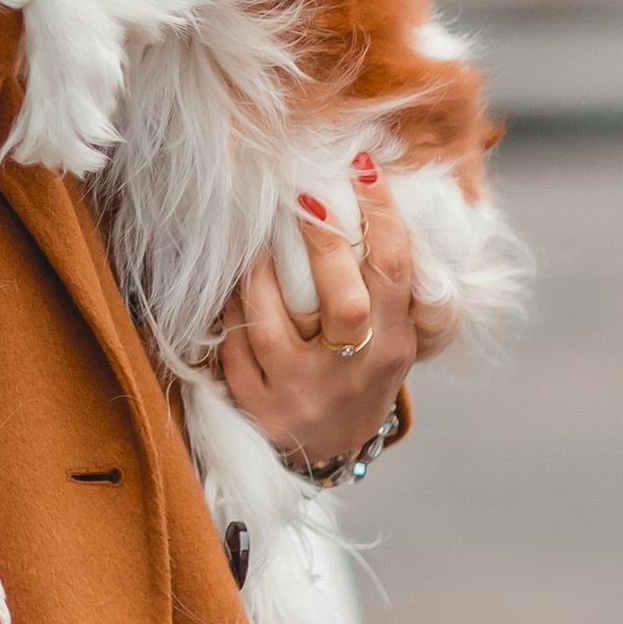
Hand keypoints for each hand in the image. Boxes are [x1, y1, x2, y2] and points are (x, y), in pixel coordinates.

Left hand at [221, 154, 421, 469]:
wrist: (327, 457)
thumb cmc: (358, 375)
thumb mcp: (389, 342)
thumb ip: (386, 286)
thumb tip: (373, 195)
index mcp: (394, 347)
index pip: (396, 273)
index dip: (382, 217)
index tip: (363, 166)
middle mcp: (353, 372)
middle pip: (343, 302)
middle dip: (324, 242)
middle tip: (306, 193)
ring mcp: (302, 393)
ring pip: (274, 325)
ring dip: (259, 274)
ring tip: (255, 237)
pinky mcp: (259, 407)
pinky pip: (234, 348)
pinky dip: (229, 310)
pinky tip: (226, 283)